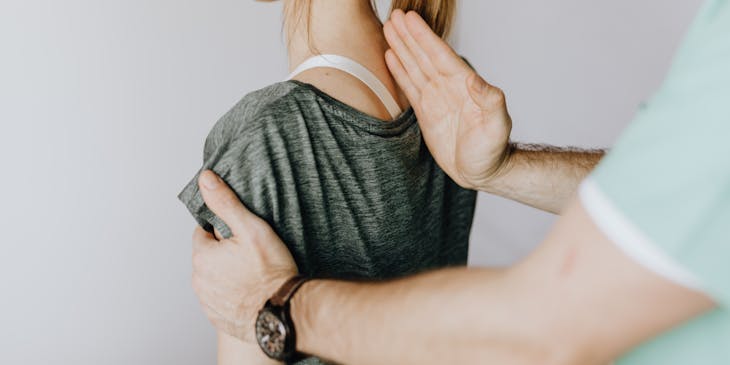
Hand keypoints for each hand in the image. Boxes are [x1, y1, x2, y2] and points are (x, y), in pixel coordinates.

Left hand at [191, 170, 297, 342]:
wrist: (283, 314)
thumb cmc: (270, 272)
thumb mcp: (251, 228)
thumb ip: (226, 203)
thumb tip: (206, 179)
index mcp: (202, 256)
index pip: (203, 233)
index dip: (223, 231)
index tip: (241, 236)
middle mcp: (199, 280)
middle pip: (208, 257)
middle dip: (224, 253)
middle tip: (251, 254)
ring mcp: (207, 302)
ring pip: (214, 278)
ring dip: (227, 274)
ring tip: (253, 274)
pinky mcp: (218, 318)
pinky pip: (220, 300)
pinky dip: (231, 295)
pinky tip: (251, 292)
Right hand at [384, 10, 512, 189]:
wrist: (482, 172)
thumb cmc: (492, 151)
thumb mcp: (496, 126)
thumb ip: (490, 100)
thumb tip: (474, 79)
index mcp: (463, 85)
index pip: (440, 55)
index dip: (424, 37)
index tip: (410, 19)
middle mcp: (448, 87)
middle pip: (424, 55)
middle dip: (409, 36)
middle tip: (394, 15)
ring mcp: (436, 98)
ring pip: (415, 66)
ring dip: (402, 47)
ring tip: (388, 28)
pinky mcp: (426, 111)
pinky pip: (410, 86)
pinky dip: (400, 70)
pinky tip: (390, 56)